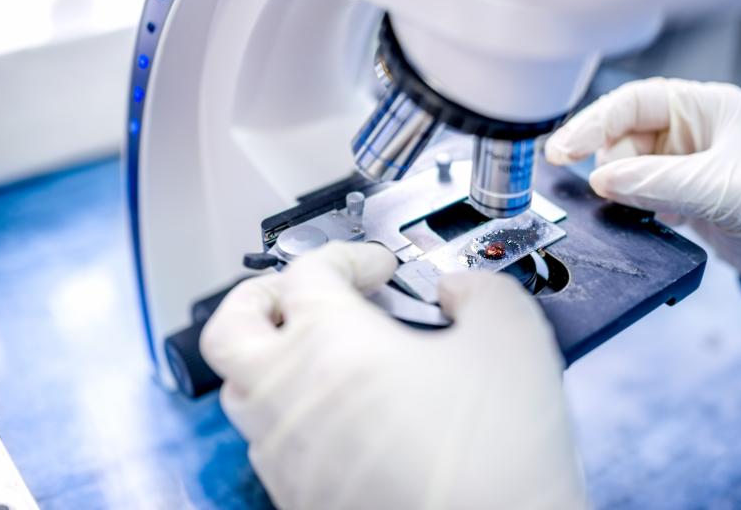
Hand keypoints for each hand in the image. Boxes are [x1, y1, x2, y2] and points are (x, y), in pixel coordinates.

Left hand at [200, 241, 584, 509]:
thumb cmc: (496, 455)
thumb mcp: (512, 336)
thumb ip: (480, 289)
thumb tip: (458, 291)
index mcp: (332, 343)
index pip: (308, 270)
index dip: (347, 254)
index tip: (376, 267)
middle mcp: (291, 396)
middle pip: (229, 328)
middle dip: (260, 296)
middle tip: (299, 293)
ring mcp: (286, 454)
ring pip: (241, 392)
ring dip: (271, 359)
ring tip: (319, 354)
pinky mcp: (297, 498)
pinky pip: (269, 445)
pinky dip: (290, 415)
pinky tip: (341, 418)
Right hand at [545, 77, 740, 285]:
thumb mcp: (723, 190)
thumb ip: (658, 182)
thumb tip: (602, 180)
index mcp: (703, 107)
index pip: (632, 103)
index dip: (592, 123)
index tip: (563, 150)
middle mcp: (688, 128)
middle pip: (620, 135)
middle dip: (610, 164)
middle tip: (608, 193)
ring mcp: (679, 160)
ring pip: (622, 166)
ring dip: (622, 189)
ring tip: (649, 209)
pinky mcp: (674, 190)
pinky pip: (634, 191)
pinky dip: (631, 205)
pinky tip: (654, 218)